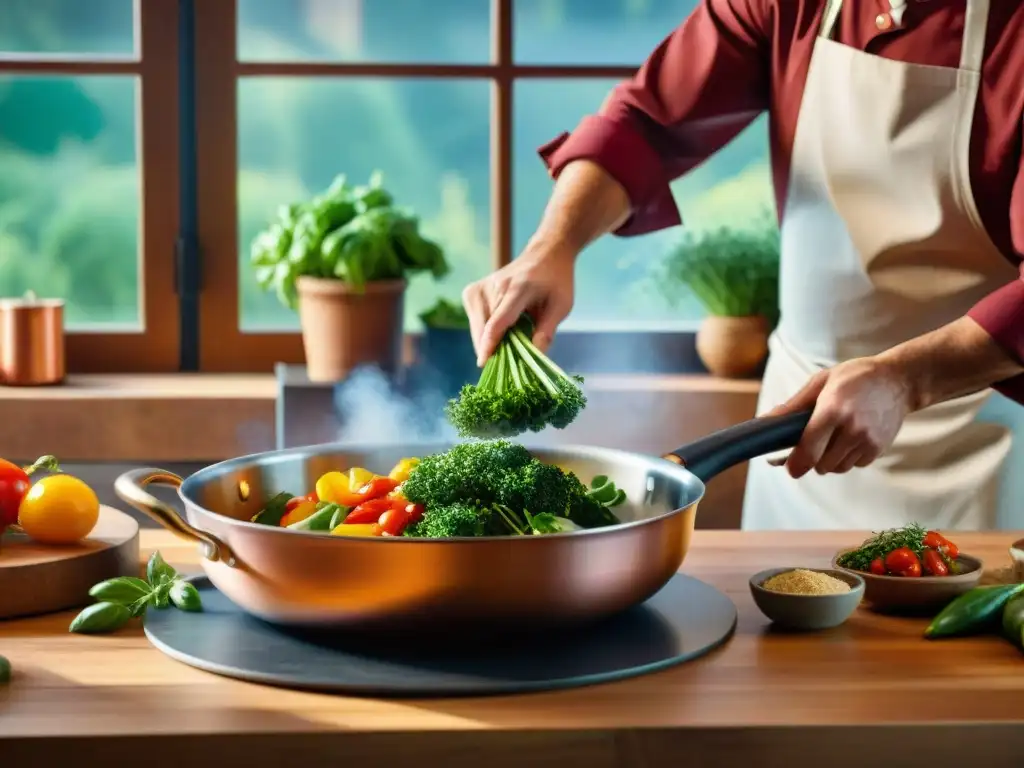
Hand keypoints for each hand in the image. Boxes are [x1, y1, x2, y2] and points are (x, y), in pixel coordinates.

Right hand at [462, 238, 575, 365]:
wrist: (544, 254)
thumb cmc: (555, 282)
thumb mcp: (562, 306)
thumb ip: (547, 331)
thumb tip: (534, 357)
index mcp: (519, 288)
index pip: (498, 321)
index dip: (490, 344)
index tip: (484, 363)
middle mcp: (494, 286)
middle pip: (484, 328)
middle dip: (494, 349)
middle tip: (512, 359)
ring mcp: (480, 287)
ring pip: (477, 327)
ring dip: (490, 341)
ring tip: (512, 337)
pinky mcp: (471, 291)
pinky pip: (475, 322)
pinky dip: (485, 332)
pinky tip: (503, 329)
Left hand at [768, 357, 914, 477]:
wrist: (898, 380)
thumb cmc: (854, 377)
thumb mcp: (820, 382)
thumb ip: (792, 406)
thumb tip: (764, 422)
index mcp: (832, 410)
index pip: (809, 450)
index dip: (795, 464)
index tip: (788, 466)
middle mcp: (851, 429)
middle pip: (821, 465)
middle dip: (811, 459)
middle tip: (811, 443)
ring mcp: (868, 440)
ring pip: (837, 468)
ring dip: (829, 459)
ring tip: (832, 436)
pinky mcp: (878, 448)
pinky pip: (854, 465)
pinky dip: (847, 457)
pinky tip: (849, 438)